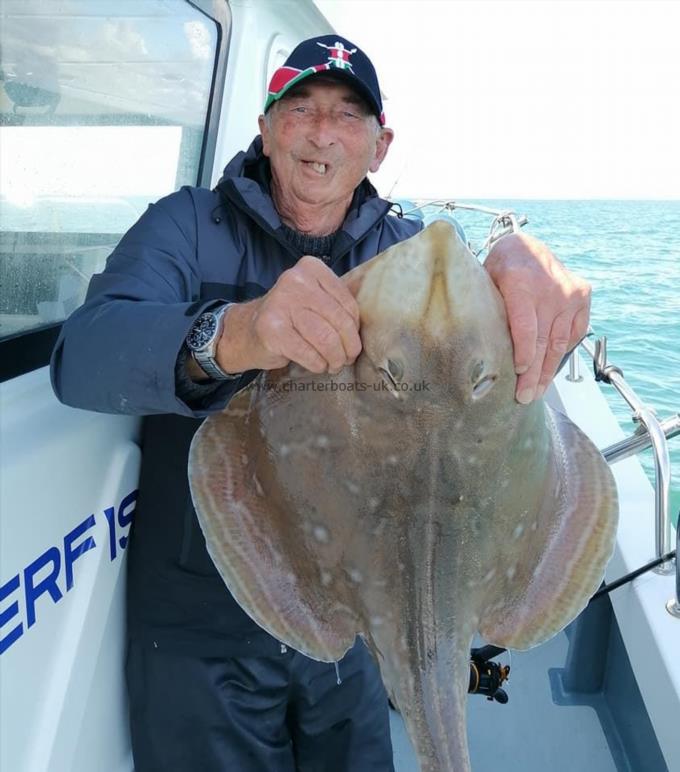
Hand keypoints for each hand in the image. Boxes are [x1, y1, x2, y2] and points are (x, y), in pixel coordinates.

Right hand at [216, 256, 361, 373]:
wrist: (247, 331)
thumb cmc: (289, 317)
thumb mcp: (313, 299)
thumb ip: (336, 304)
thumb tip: (367, 330)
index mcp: (310, 267)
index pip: (347, 302)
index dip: (355, 328)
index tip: (351, 341)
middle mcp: (295, 281)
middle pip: (339, 321)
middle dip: (348, 347)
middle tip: (346, 359)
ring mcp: (281, 304)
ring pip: (326, 339)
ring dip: (335, 359)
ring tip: (333, 365)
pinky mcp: (272, 330)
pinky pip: (310, 354)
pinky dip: (318, 364)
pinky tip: (316, 365)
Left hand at [484, 232, 590, 403]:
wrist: (526, 247)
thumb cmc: (499, 269)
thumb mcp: (486, 282)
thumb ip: (487, 310)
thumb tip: (478, 350)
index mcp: (522, 284)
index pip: (526, 328)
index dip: (523, 355)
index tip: (518, 374)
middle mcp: (551, 289)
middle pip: (542, 342)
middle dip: (533, 374)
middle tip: (525, 397)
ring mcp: (570, 293)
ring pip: (558, 343)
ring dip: (548, 370)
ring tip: (537, 391)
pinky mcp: (582, 296)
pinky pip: (573, 333)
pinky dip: (561, 352)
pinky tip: (550, 370)